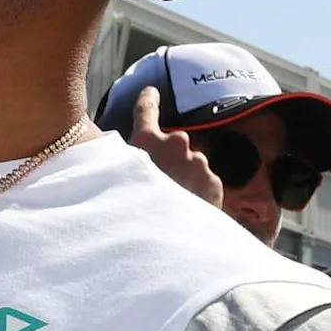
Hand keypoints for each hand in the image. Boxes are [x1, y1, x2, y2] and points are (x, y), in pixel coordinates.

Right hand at [125, 88, 221, 204]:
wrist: (167, 239)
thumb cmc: (133, 209)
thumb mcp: (118, 178)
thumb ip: (122, 160)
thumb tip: (118, 155)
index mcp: (147, 139)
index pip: (146, 109)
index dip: (148, 99)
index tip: (152, 91)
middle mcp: (175, 142)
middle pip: (173, 143)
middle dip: (169, 156)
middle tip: (159, 179)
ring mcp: (197, 160)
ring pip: (190, 163)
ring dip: (183, 175)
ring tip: (172, 200)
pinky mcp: (213, 179)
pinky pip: (204, 180)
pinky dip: (197, 191)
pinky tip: (186, 207)